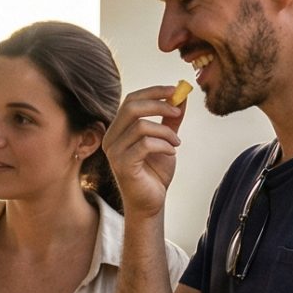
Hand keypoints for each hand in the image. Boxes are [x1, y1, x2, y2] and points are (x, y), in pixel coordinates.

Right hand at [106, 85, 186, 216]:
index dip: (153, 92)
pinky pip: (145, 145)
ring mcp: (114, 152)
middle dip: (159, 105)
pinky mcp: (123, 165)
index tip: (175, 90)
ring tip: (177, 142)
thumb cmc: (155, 172)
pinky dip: (163, 145)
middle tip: (178, 111)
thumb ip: (170, 119)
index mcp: (118, 129)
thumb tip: (181, 96)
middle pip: (132, 107)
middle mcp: (111, 138)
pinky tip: (171, 152)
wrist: (151, 202)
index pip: (131, 100)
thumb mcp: (165, 140)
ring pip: (141, 126)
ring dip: (165, 131)